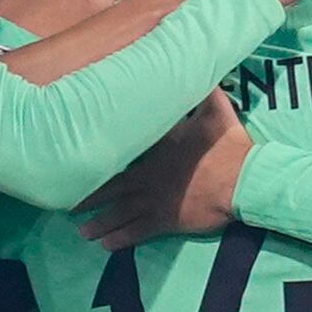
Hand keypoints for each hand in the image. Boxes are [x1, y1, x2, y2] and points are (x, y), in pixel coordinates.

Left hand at [79, 99, 250, 250]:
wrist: (244, 180)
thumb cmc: (229, 147)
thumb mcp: (216, 110)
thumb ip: (205, 91)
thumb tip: (202, 66)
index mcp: (155, 150)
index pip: (120, 151)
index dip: (98, 156)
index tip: (77, 159)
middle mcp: (147, 177)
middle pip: (110, 189)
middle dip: (88, 198)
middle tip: (66, 206)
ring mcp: (154, 200)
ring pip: (119, 214)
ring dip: (99, 223)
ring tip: (81, 232)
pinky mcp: (167, 220)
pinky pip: (137, 232)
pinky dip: (120, 239)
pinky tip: (105, 245)